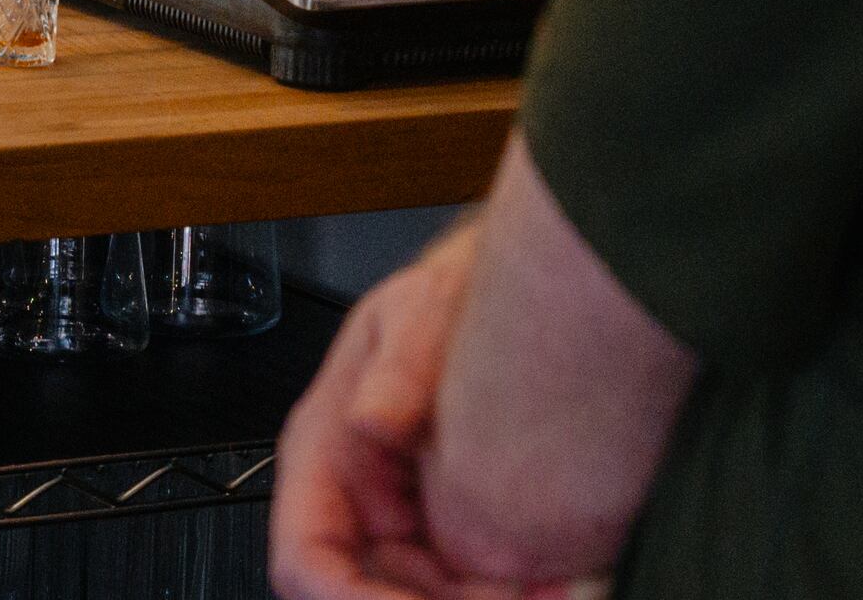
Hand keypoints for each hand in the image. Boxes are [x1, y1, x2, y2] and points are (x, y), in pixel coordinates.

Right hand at [272, 224, 553, 599]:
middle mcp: (359, 497)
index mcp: (324, 450)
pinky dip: (514, 592)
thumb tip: (370, 419)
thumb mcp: (421, 310)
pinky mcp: (457, 532)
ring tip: (549, 588)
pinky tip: (555, 582)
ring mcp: (409, 519)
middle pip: (375, 594)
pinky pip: (472, 587)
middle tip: (515, 594)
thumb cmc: (449, 299)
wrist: (508, 293)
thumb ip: (399, 364)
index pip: (307, 556)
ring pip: (430, 597)